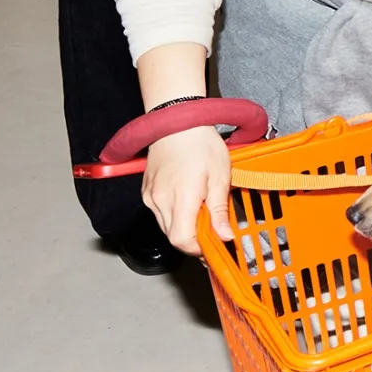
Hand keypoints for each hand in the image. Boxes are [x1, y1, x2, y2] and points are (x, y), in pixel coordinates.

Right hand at [141, 125, 232, 255]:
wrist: (177, 122)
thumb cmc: (200, 144)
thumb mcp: (220, 177)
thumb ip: (220, 210)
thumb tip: (225, 236)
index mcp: (180, 198)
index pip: (183, 240)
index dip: (199, 249)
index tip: (215, 246)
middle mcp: (160, 201)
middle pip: (174, 237)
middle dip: (195, 240)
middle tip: (213, 233)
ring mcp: (150, 197)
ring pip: (166, 227)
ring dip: (185, 228)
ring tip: (203, 213)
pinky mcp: (146, 192)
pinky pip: (160, 214)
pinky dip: (175, 216)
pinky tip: (188, 204)